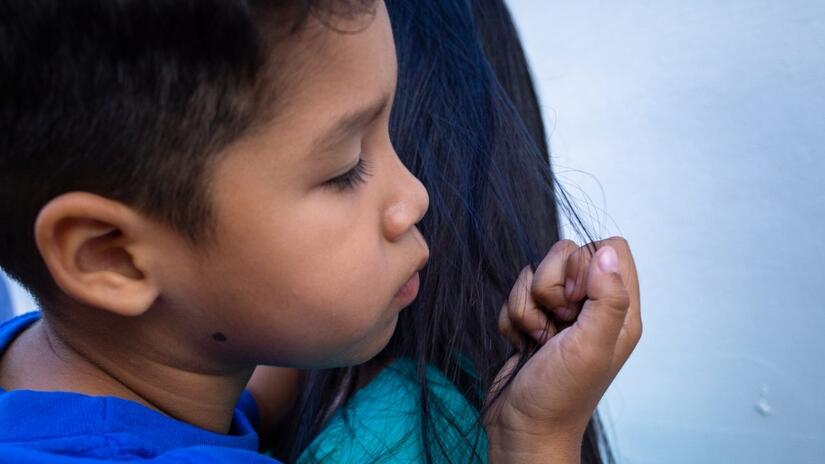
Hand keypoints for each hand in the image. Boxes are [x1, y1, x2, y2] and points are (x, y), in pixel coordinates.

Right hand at [486, 237, 640, 463]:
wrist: (521, 428)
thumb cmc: (560, 396)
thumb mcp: (591, 347)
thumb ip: (607, 297)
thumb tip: (607, 251)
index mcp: (619, 311)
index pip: (612, 248)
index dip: (586, 262)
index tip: (576, 299)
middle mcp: (592, 308)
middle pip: (566, 254)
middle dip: (549, 286)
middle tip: (556, 324)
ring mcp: (561, 314)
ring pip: (535, 273)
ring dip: (527, 306)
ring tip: (537, 340)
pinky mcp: (533, 320)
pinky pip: (516, 293)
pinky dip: (512, 318)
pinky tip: (522, 344)